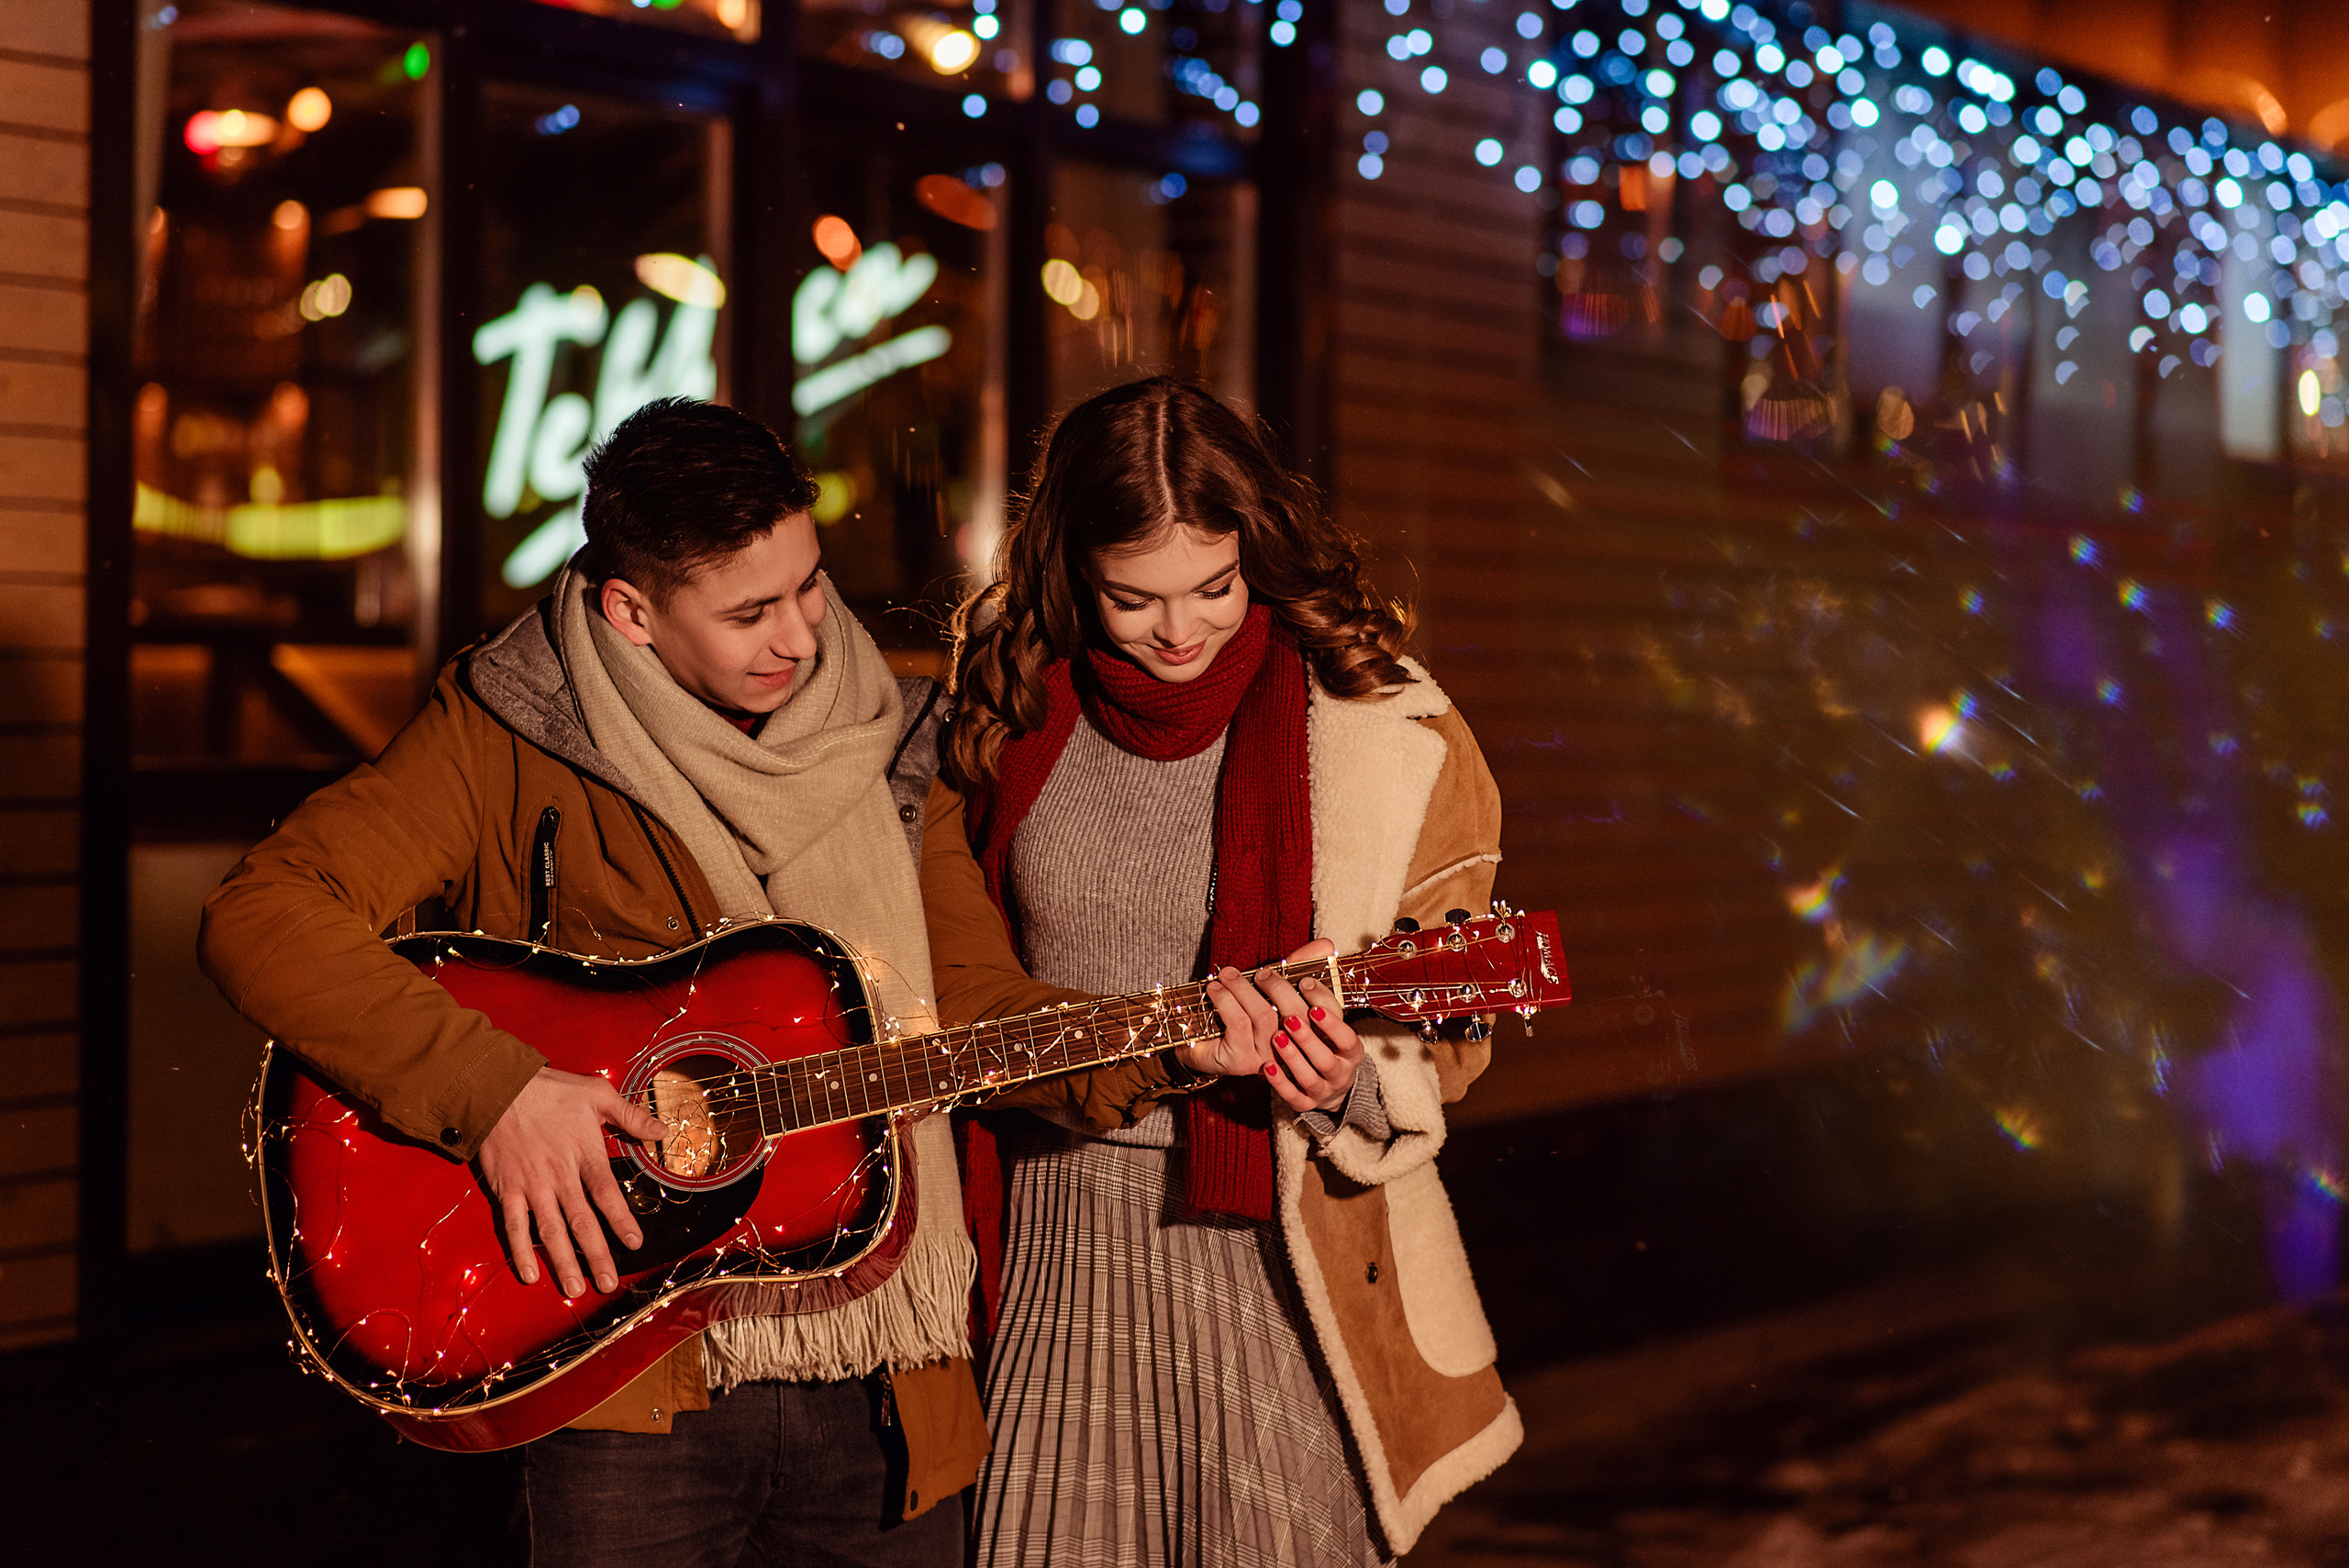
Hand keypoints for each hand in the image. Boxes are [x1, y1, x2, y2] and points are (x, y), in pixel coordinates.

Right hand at [476, 1067, 667, 1298]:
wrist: (497, 1087)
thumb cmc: (550, 1090)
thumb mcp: (598, 1093)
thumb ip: (631, 1116)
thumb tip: (663, 1131)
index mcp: (584, 1154)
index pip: (607, 1194)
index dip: (621, 1220)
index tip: (634, 1243)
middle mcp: (559, 1176)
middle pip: (581, 1223)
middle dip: (596, 1255)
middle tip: (608, 1284)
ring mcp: (531, 1186)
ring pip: (550, 1232)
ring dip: (562, 1263)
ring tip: (574, 1290)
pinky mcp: (506, 1190)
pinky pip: (513, 1226)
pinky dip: (521, 1251)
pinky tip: (530, 1274)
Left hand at [1181, 940, 1364, 1112]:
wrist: (1208, 1047)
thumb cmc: (1249, 1015)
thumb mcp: (1276, 989)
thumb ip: (1301, 966)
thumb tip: (1327, 944)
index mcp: (1310, 1033)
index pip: (1331, 1014)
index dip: (1321, 995)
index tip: (1304, 980)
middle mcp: (1293, 1050)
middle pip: (1297, 1014)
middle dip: (1277, 986)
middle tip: (1260, 972)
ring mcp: (1268, 1056)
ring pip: (1263, 1015)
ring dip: (1243, 988)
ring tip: (1228, 974)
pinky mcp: (1241, 1059)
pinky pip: (1237, 1022)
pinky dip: (1226, 1000)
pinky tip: (1216, 989)